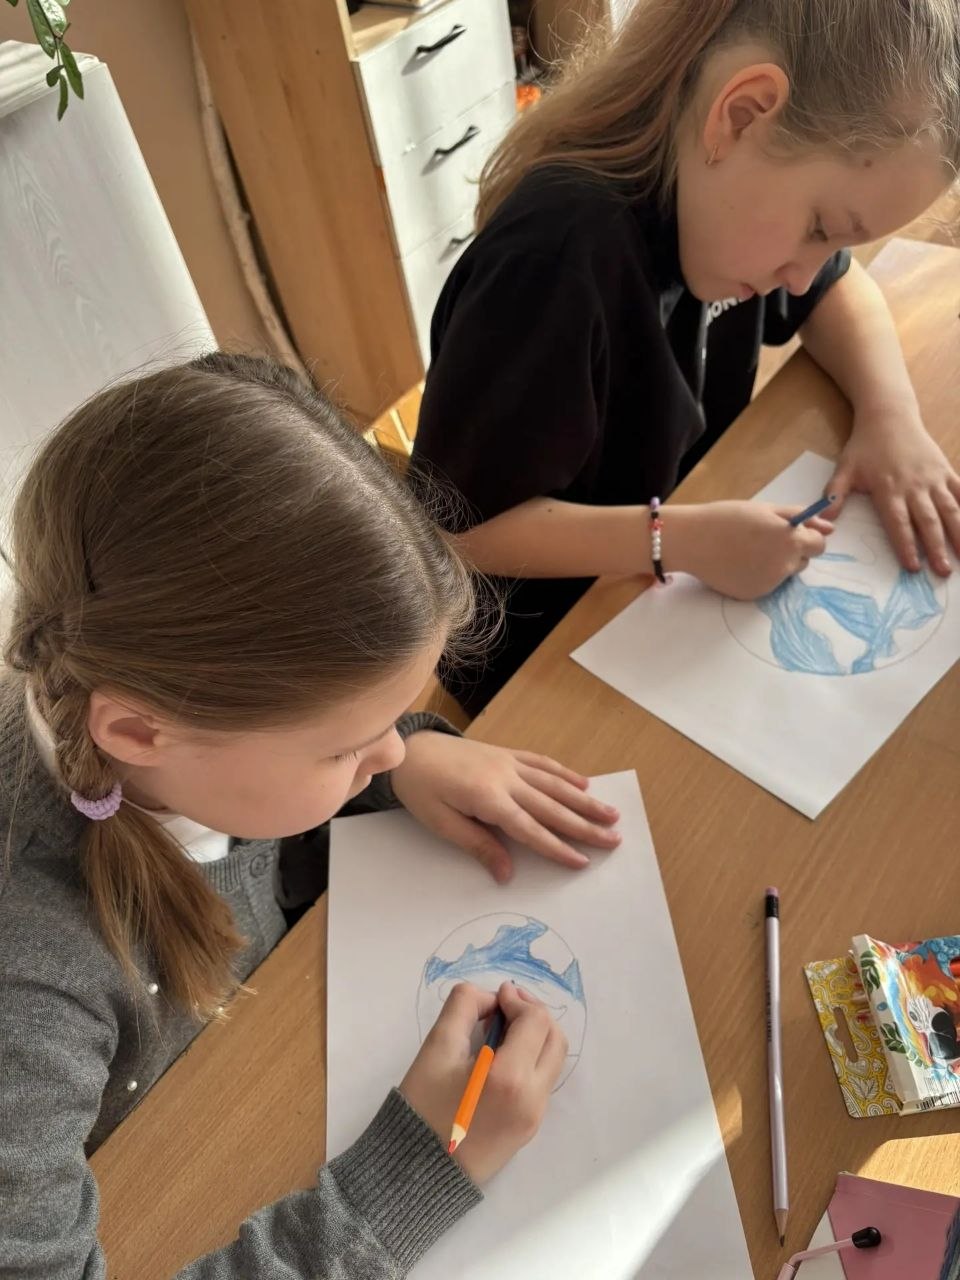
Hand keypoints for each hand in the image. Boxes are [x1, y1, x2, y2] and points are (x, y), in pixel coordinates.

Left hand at [390, 733, 619, 881]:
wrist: (410, 749)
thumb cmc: (420, 789)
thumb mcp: (442, 823)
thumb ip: (478, 845)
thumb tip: (507, 874)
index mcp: (488, 798)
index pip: (531, 829)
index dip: (557, 847)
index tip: (582, 861)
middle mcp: (505, 778)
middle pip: (552, 806)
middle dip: (585, 825)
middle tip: (614, 839)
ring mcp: (509, 763)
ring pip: (555, 784)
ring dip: (584, 800)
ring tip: (611, 813)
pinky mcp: (507, 754)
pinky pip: (542, 763)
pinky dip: (564, 773)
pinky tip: (583, 783)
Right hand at [400, 981, 565, 1184]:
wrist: (418, 1173)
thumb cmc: (423, 1108)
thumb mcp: (436, 1047)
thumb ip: (464, 1007)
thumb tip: (490, 1000)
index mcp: (510, 1077)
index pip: (535, 1021)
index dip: (517, 999)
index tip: (496, 994)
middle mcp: (533, 1097)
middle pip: (555, 1038)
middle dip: (533, 1014)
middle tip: (505, 1005)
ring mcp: (535, 1116)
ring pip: (553, 1060)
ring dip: (536, 1036)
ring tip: (502, 1028)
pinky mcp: (530, 1128)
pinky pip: (543, 1081)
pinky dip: (532, 1058)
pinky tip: (502, 1054)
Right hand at [670, 501, 832, 599]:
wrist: (692, 540)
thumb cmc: (728, 518)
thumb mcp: (766, 509)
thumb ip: (801, 517)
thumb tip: (830, 528)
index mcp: (791, 541)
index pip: (819, 545)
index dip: (806, 537)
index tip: (789, 532)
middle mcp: (785, 566)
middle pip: (803, 561)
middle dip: (791, 551)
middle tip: (763, 540)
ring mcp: (770, 584)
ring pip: (785, 574)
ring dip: (776, 564)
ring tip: (748, 551)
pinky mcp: (754, 595)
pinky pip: (767, 585)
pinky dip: (758, 576)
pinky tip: (738, 564)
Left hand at [826, 410, 959, 575]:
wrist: (889, 415)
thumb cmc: (865, 445)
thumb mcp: (844, 468)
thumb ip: (833, 495)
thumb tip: (821, 521)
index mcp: (888, 489)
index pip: (898, 523)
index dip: (906, 545)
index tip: (913, 566)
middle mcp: (914, 486)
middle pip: (927, 521)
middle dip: (936, 547)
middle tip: (943, 571)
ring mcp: (933, 478)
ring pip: (950, 509)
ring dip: (959, 533)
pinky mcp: (945, 470)